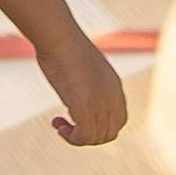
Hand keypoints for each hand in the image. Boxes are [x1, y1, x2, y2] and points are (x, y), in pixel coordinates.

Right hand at [38, 25, 126, 150]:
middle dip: (88, 135)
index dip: (100, 127)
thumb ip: (86, 83)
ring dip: (77, 137)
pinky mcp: (86, 107)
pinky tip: (57, 123)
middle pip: (110, 133)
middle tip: (67, 125)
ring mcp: (101, 103)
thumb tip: (74, 92)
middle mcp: (113, 97)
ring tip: (59, 124)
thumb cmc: (63, 45)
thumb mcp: (82, 67)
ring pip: (97, 138)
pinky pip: (84, 137)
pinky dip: (71, 137)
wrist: (59, 36)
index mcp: (115, 86)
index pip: (119, 121)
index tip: (78, 118)